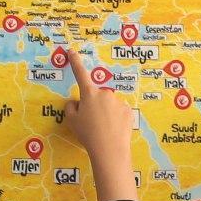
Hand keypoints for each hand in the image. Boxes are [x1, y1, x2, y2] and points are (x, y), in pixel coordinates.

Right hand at [62, 50, 137, 200]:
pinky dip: (116, 120)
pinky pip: (119, 113)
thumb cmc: (87, 134)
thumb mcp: (72, 121)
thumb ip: (71, 108)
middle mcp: (105, 93)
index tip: (72, 51)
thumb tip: (76, 103)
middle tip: (92, 123)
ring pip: (109, 106)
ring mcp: (118, 101)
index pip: (80, 74)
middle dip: (94, 106)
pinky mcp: (128, 111)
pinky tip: (114, 131)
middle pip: (96, 97)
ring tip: (104, 130)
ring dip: (106, 114)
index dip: (75, 62)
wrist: (109, 149)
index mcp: (89, 94)